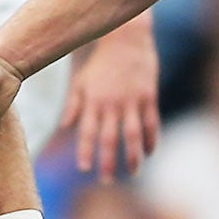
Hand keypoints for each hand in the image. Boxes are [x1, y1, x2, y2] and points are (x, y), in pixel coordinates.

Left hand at [59, 14, 159, 178]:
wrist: (127, 37)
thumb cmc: (101, 61)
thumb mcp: (82, 80)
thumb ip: (75, 104)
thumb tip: (66, 126)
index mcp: (94, 100)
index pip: (88, 131)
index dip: (86, 151)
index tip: (84, 168)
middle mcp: (112, 103)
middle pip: (109, 138)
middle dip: (108, 161)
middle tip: (107, 180)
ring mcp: (132, 100)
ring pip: (133, 134)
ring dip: (133, 155)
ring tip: (134, 172)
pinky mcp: (149, 96)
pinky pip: (151, 122)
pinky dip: (152, 138)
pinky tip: (150, 152)